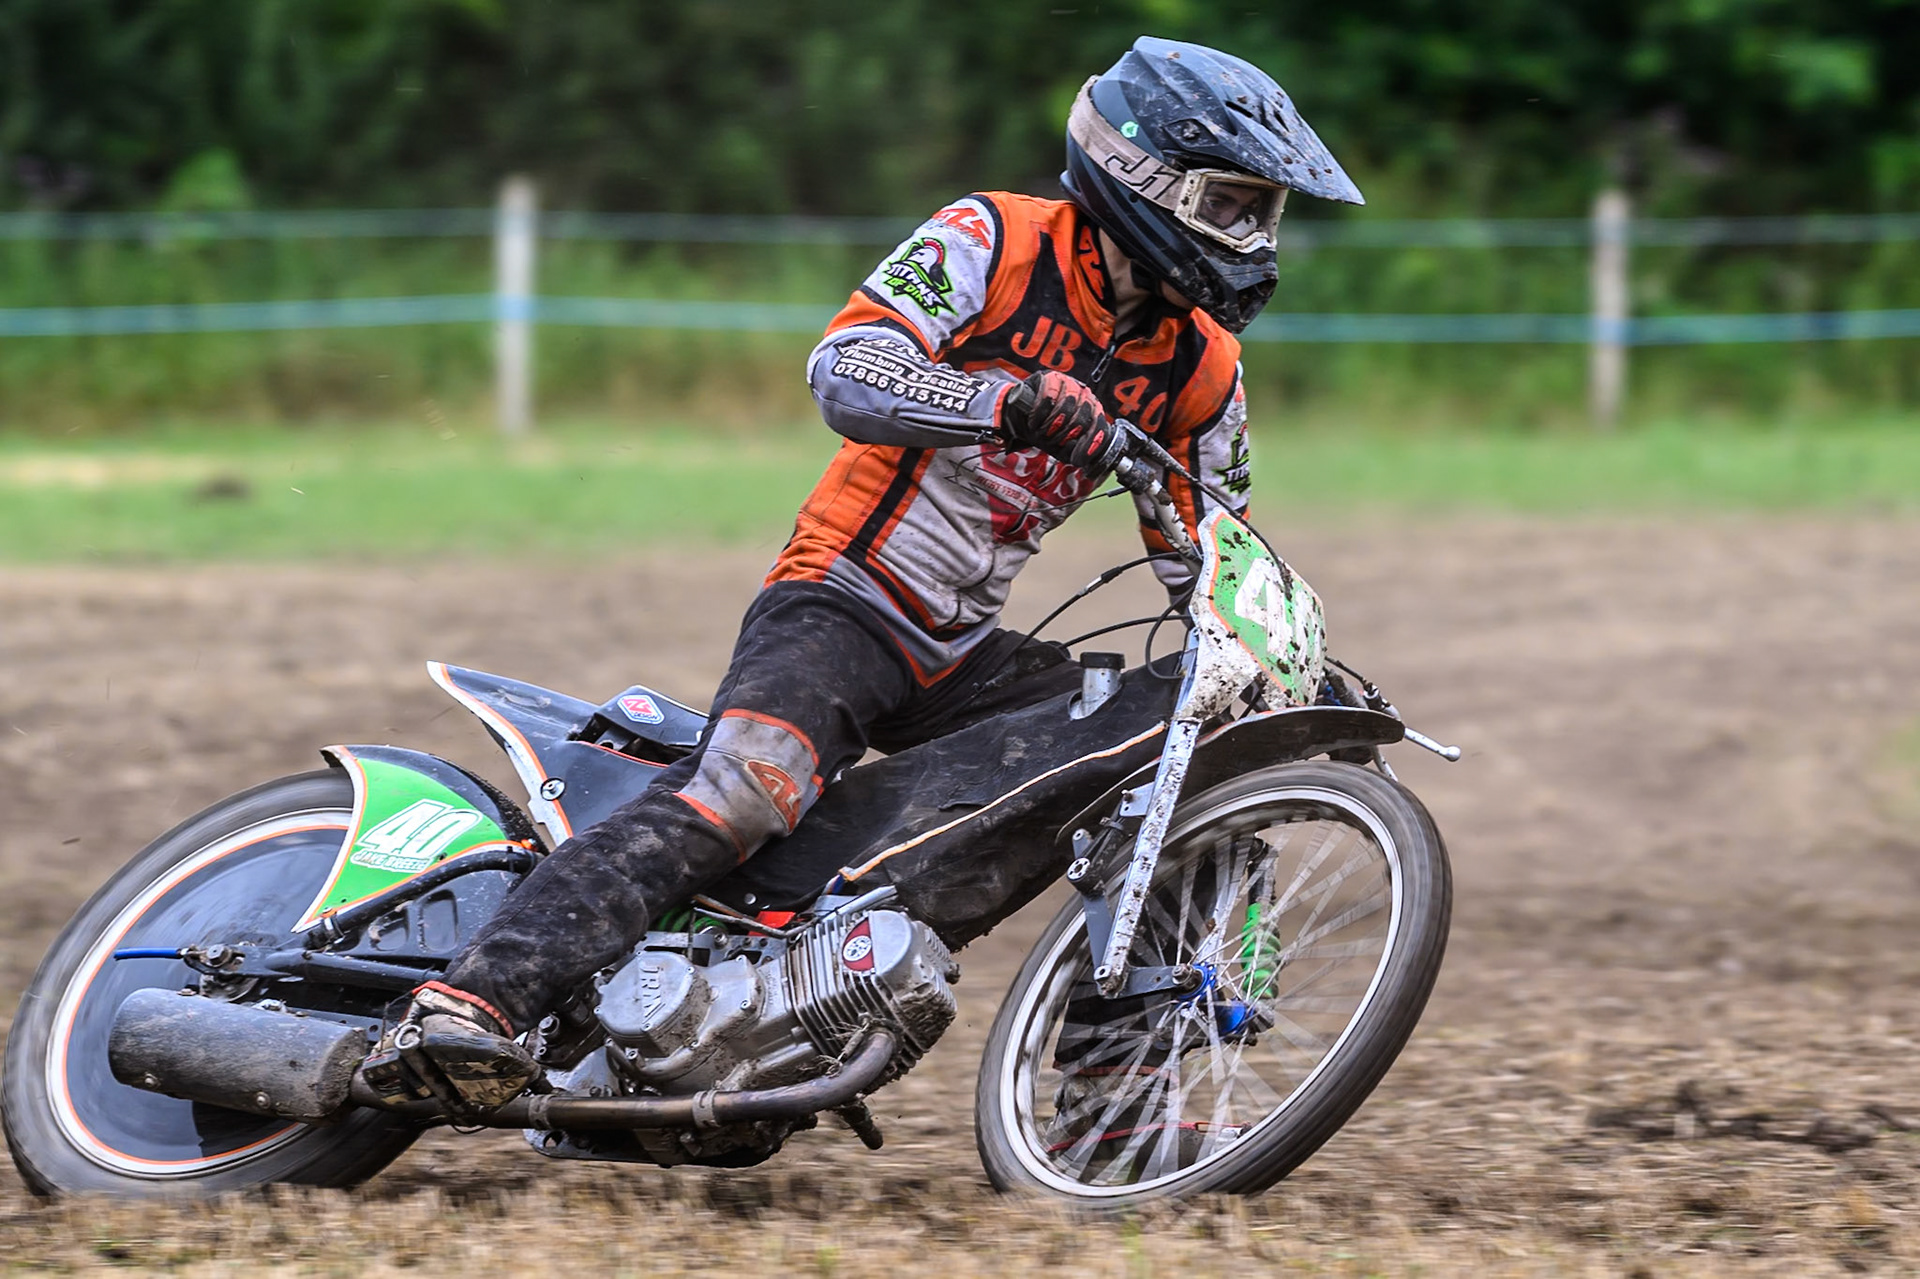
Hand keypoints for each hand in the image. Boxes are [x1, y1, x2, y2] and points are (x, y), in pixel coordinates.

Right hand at [998, 371, 1123, 474]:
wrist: (1023, 420)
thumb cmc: (1046, 432)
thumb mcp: (1062, 447)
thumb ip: (1075, 453)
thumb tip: (1080, 456)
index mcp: (1093, 409)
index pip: (1099, 424)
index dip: (1089, 441)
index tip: (1077, 454)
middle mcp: (1084, 393)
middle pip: (1081, 416)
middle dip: (1064, 434)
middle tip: (1051, 440)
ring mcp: (1068, 382)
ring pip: (1066, 405)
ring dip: (1051, 424)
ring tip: (1042, 432)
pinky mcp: (1049, 377)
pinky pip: (1048, 395)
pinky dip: (1041, 412)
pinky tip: (1035, 421)